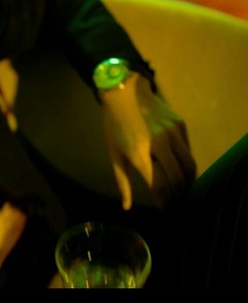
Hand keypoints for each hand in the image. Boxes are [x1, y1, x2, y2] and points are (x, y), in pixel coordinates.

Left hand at [100, 72, 196, 209]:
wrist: (125, 93)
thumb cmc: (114, 126)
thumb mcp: (114, 154)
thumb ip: (122, 181)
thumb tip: (127, 206)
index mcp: (138, 152)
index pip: (158, 185)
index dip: (164, 201)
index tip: (166, 209)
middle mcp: (158, 143)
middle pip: (178, 177)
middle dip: (179, 194)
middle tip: (178, 202)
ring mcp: (172, 132)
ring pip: (189, 164)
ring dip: (189, 181)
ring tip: (184, 189)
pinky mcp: (180, 124)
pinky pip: (188, 150)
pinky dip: (187, 163)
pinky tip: (182, 170)